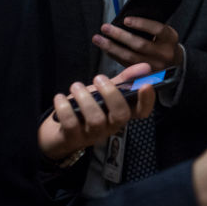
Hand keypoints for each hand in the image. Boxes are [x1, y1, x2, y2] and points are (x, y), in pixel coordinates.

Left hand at [38, 63, 154, 161]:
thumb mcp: (104, 92)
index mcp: (121, 113)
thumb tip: (145, 67)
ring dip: (86, 99)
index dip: (147, 100)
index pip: (142, 112)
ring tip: (76, 86)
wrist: (58, 129)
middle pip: (121, 115)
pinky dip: (65, 108)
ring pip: (96, 119)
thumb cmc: (86, 108)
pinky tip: (60, 98)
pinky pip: (72, 124)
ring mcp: (93, 134)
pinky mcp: (73, 138)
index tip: (146, 85)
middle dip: (111, 94)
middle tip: (98, 78)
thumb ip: (124, 80)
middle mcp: (110, 126)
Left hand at [93, 17, 182, 70]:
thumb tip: (126, 20)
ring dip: (112, 47)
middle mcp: (164, 54)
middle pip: (140, 44)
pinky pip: (126, 65)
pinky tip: (106, 49)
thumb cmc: (165, 43)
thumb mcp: (165, 33)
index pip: (158, 30)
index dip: (142, 24)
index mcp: (171, 39)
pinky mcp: (145, 75)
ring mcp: (155, 66)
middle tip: (106, 28)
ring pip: (130, 57)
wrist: (174, 64)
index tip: (126, 20)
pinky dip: (115, 56)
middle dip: (120, 35)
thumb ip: (151, 28)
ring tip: (98, 39)